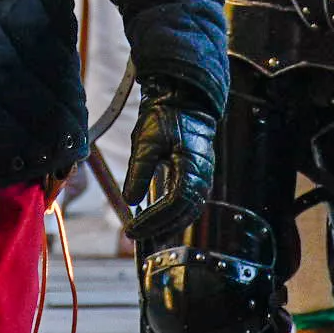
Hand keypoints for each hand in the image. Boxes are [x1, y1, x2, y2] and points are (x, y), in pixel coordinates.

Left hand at [122, 83, 217, 251]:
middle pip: (184, 213)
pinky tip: (160, 218)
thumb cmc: (166, 115)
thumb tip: (130, 202)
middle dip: (160, 228)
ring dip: (168, 224)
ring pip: (189, 210)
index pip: (174, 205)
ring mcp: (203, 176)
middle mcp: (202, 176)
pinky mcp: (198, 174)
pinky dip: (175, 214)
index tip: (132, 229)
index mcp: (191, 168)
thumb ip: (139, 171)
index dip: (153, 220)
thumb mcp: (146, 141)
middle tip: (135, 235)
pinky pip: (189, 202)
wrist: (184, 98)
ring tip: (145, 232)